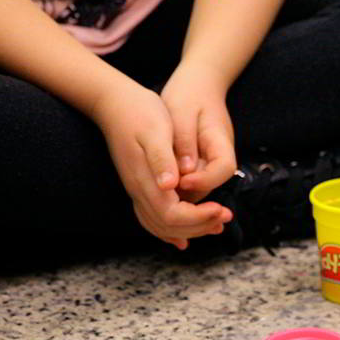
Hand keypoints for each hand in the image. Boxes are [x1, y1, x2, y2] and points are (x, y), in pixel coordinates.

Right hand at [88, 79, 231, 248]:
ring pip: (161, 226)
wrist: (114, 104)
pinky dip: (171, 229)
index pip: (173, 215)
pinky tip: (184, 235)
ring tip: (215, 225)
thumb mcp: (156, 130)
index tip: (220, 209)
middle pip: (169, 225)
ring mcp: (137, 190)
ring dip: (189, 230)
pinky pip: (152, 218)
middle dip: (199, 226)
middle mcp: (139, 191)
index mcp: (146, 180)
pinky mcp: (139, 186)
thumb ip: (162, 159)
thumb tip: (170, 185)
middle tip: (225, 216)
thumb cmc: (139, 113)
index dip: (198, 218)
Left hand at [160, 62, 238, 202]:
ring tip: (154, 186)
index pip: (223, 170)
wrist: (196, 82)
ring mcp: (209, 161)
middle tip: (160, 189)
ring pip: (198, 186)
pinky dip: (174, 184)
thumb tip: (184, 171)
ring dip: (178, 190)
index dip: (204, 180)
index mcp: (221, 141)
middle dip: (187, 191)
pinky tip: (155, 179)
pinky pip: (189, 181)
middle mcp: (219, 156)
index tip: (181, 181)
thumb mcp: (181, 112)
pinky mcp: (198, 164)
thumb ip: (184, 141)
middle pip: (210, 184)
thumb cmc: (189, 93)